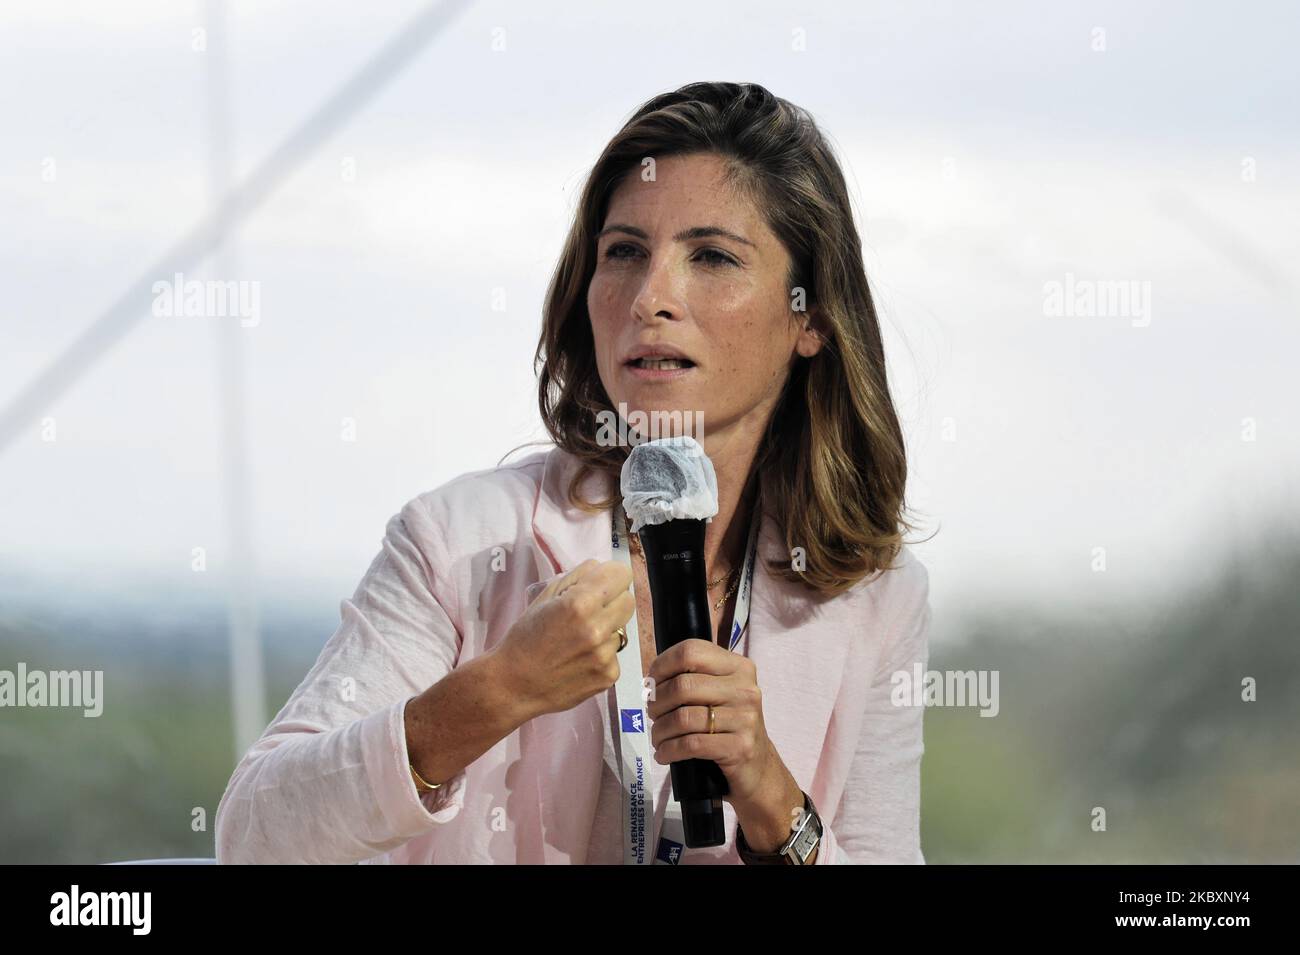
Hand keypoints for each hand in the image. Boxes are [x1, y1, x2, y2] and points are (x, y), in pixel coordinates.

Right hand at [494, 559, 634, 718]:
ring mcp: (605, 655)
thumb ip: (577, 577)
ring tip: (579, 640)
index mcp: (580, 603)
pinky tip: (580, 660)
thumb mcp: (545, 597)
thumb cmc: (525, 638)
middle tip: (591, 611)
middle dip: (613, 601)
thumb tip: (602, 568)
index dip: (611, 576)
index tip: (601, 583)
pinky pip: (615, 654)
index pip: (622, 574)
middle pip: (628, 600)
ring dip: (607, 630)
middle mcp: (597, 628)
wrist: (514, 684)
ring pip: (622, 629)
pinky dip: (602, 654)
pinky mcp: (609, 676)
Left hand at [645, 638, 782, 807]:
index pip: (692, 651)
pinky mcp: (740, 747)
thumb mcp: (720, 692)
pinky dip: (669, 750)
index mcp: (738, 667)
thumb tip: (651, 681)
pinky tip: (664, 753)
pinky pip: (691, 744)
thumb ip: (694, 678)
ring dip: (660, 730)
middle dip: (657, 702)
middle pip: (683, 685)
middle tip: (653, 714)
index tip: (652, 682)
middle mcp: (745, 689)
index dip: (663, 665)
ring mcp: (745, 718)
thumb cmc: (729, 725)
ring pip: (683, 717)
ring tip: (658, 737)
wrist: (758, 766)